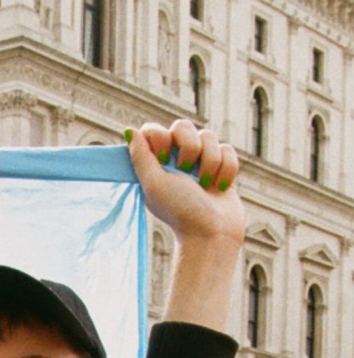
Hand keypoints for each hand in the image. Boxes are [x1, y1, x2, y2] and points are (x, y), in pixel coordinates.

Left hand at [126, 120, 243, 336]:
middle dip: (189, 146)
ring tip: (204, 185)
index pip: (154, 130)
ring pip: (208, 135)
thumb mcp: (154, 184)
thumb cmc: (180, 211)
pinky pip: (227, 148)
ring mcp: (201, 161)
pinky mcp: (223, 166)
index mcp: (156, 164)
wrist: (212, 232)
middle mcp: (177, 159)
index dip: (161, 137)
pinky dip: (226, 168)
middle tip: (186, 172)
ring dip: (209, 161)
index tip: (163, 159)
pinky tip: (219, 187)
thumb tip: (129, 130)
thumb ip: (141, 156)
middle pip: (183, 125)